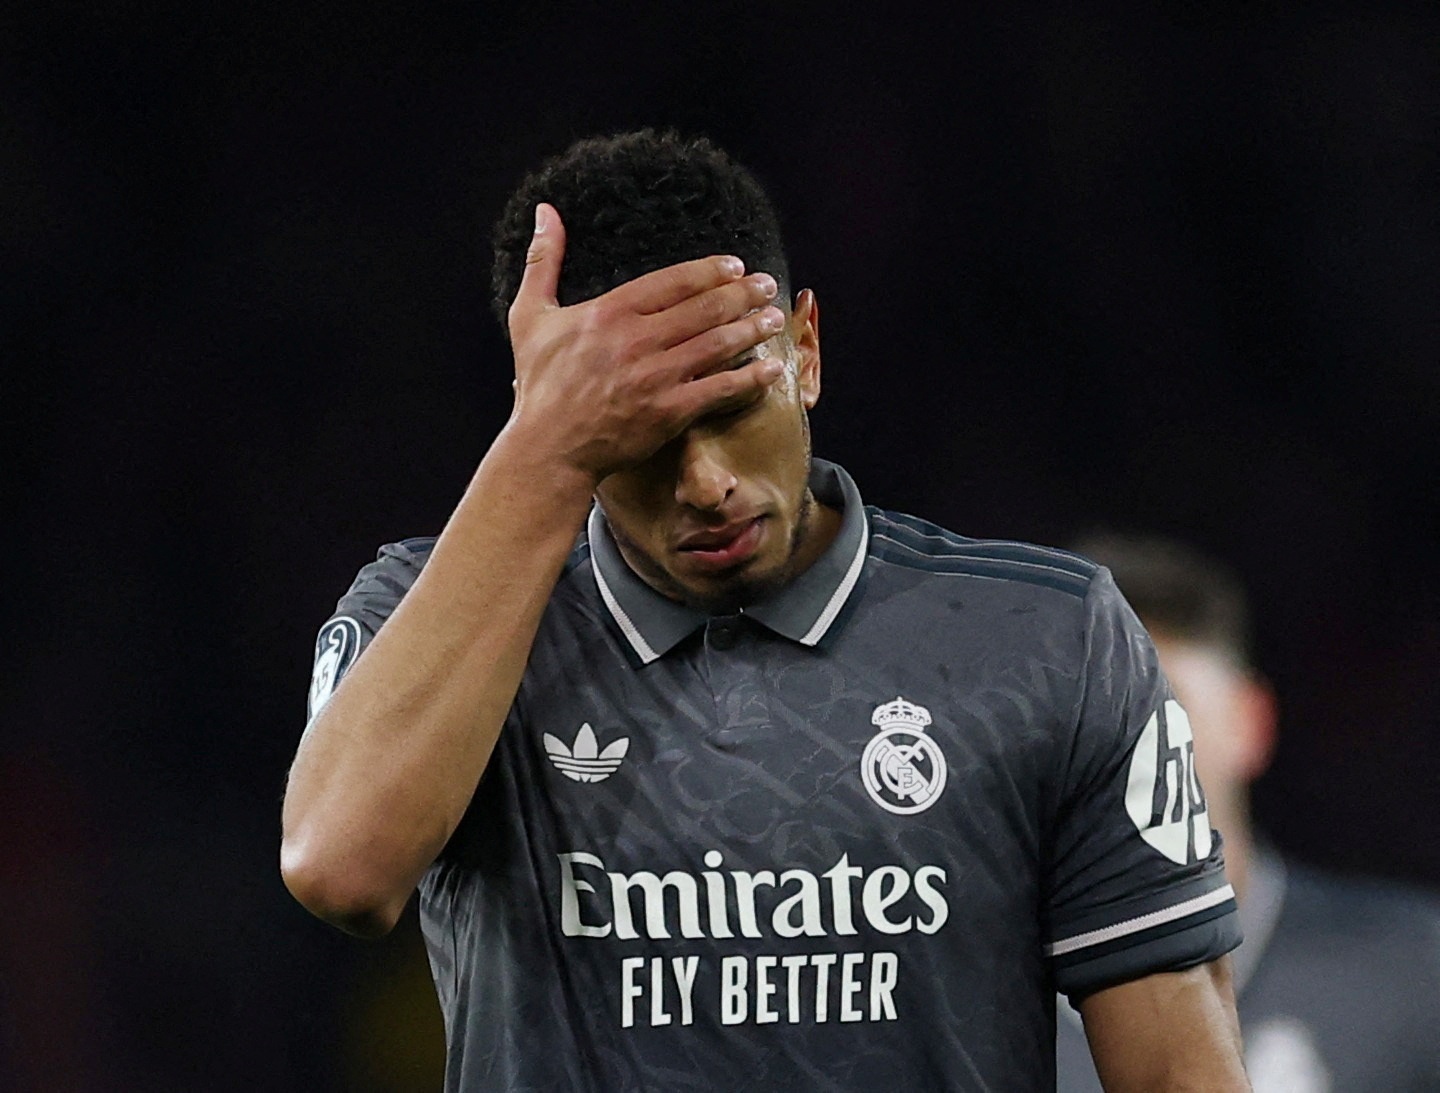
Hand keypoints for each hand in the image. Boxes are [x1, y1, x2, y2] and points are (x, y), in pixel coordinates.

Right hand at [504, 202, 787, 482]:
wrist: (549, 448)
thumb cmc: (540, 384)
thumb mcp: (529, 316)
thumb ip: (543, 261)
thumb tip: (545, 212)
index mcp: (610, 312)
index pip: (673, 281)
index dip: (710, 270)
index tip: (735, 265)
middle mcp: (637, 340)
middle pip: (704, 308)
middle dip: (743, 294)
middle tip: (767, 285)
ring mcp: (656, 377)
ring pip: (718, 344)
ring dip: (752, 328)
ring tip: (775, 318)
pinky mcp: (669, 413)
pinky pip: (720, 389)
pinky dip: (750, 378)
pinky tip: (772, 369)